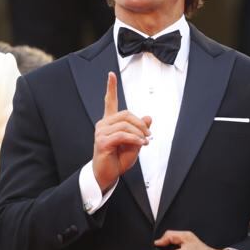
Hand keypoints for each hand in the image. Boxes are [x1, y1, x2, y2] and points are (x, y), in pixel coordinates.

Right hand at [92, 72, 150, 191]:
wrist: (107, 175)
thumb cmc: (118, 159)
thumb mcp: (135, 143)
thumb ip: (140, 130)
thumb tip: (148, 117)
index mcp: (110, 122)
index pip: (109, 101)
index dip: (110, 87)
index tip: (111, 74)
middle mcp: (103, 124)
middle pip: (126, 114)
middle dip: (141, 124)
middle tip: (149, 135)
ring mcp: (101, 132)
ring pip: (126, 124)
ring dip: (140, 133)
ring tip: (145, 141)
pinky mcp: (102, 141)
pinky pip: (122, 135)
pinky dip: (135, 139)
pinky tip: (141, 143)